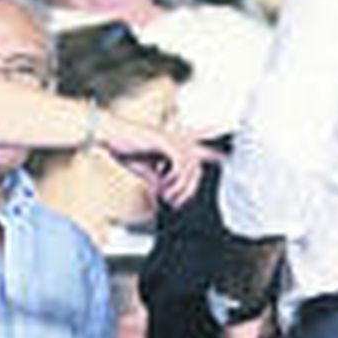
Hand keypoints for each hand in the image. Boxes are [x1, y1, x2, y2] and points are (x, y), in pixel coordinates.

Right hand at [97, 115, 214, 207]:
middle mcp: (177, 139)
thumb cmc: (124, 148)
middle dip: (189, 190)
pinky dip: (174, 179)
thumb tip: (165, 193)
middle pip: (197, 167)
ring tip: (167, 197)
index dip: (217, 155)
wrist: (109, 135)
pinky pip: (180, 163)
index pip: (201, 150)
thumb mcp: (146, 170)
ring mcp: (172, 138)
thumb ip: (159, 180)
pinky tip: (163, 185)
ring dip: (181, 188)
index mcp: (174, 144)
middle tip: (174, 203)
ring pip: (191, 167)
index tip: (228, 161)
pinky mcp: (164, 139)